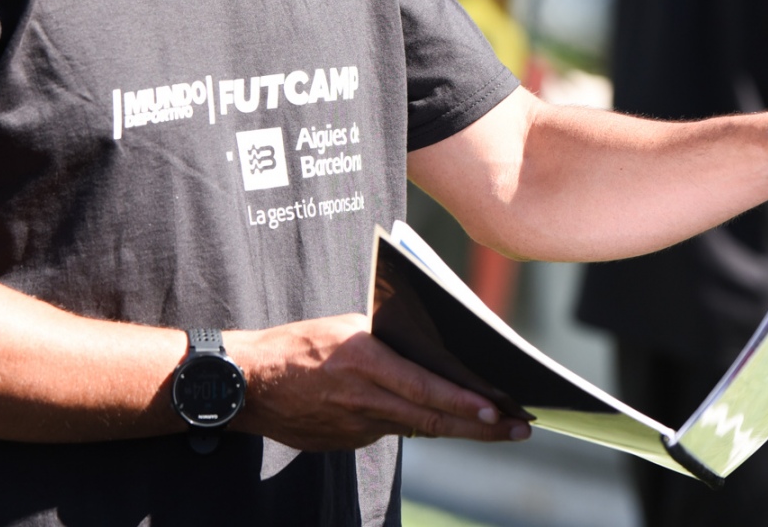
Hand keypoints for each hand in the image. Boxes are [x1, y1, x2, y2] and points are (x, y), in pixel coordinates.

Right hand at [224, 313, 532, 450]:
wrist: (248, 383)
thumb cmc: (295, 344)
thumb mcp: (345, 326)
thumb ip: (386, 341)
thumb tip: (430, 351)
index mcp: (365, 362)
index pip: (426, 389)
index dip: (465, 404)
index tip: (499, 411)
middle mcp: (364, 398)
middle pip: (433, 420)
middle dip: (482, 428)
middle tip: (519, 429)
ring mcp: (356, 426)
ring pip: (418, 428)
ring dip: (458, 428)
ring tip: (494, 427)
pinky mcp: (348, 441)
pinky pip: (391, 430)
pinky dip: (416, 425)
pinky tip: (438, 420)